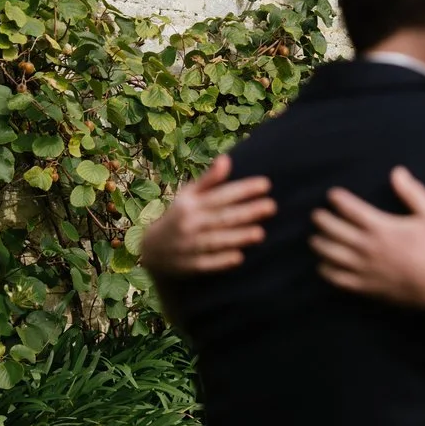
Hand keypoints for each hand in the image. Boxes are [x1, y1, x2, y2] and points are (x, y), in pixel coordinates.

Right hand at [135, 155, 274, 276]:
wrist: (152, 250)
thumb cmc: (178, 217)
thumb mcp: (188, 195)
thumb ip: (209, 180)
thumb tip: (227, 159)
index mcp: (190, 204)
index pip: (221, 195)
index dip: (243, 190)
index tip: (266, 185)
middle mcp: (189, 224)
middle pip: (222, 217)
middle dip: (247, 212)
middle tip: (271, 207)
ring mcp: (188, 246)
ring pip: (216, 241)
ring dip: (237, 237)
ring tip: (260, 233)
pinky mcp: (189, 266)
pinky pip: (206, 264)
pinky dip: (221, 261)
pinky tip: (238, 258)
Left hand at [310, 165, 424, 309]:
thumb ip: (413, 193)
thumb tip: (397, 172)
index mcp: (382, 228)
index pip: (351, 210)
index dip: (339, 200)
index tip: (332, 195)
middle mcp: (368, 248)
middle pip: (335, 231)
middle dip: (323, 220)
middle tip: (316, 215)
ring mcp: (364, 269)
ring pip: (331, 255)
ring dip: (320, 245)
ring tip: (314, 239)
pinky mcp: (366, 288)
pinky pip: (338, 279)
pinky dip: (327, 272)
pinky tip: (323, 267)